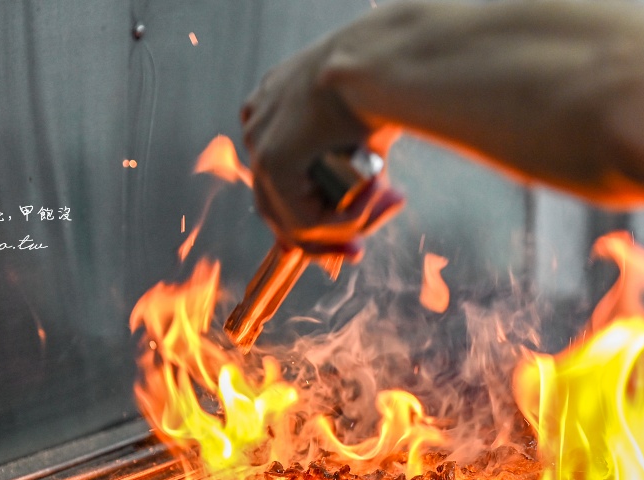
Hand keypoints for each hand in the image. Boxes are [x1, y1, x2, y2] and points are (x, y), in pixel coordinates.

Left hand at [241, 38, 402, 255]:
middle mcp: (257, 125)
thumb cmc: (384, 85)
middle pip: (278, 209)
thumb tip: (373, 200)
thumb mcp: (363, 133)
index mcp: (273, 110)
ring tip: (386, 205)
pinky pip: (305, 221)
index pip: (280, 184)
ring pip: (294, 221)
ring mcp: (259, 144)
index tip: (349, 238)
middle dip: (325, 238)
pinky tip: (374, 199)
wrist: (381, 63)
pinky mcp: (273, 162)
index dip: (315, 220)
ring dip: (345, 227)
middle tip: (358, 251)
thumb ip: (354, 168)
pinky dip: (344, 222)